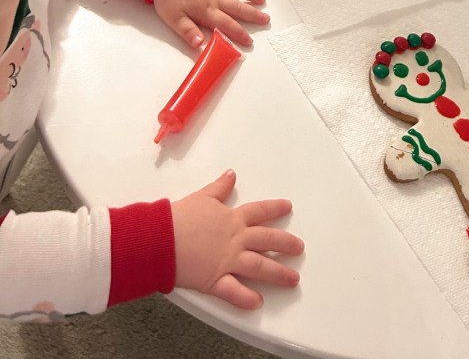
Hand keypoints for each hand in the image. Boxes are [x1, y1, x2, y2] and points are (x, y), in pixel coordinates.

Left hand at [154, 0, 268, 47]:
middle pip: (238, 7)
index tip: (249, 41)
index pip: (227, 24)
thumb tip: (201, 45)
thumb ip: (189, 32)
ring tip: (262, 0)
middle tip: (266, 19)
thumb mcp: (174, 19)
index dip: (239, 33)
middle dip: (253, 15)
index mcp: (207, 11)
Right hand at [172, 169, 302, 308]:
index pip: (259, 211)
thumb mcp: (202, 197)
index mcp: (232, 218)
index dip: (275, 208)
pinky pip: (234, 291)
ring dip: (278, 273)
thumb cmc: (178, 218)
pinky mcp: (215, 280)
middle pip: (267, 240)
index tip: (288, 207)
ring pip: (259, 267)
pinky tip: (258, 302)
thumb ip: (219, 188)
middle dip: (286, 244)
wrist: (161, 238)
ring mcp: (228, 260)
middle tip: (299, 248)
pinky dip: (247, 298)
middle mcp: (235, 239)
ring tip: (293, 279)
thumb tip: (230, 175)